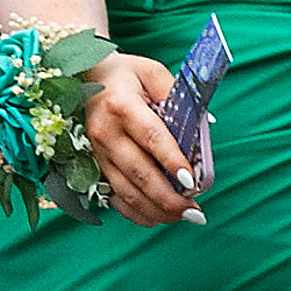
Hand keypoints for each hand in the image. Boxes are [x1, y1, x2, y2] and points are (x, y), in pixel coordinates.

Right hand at [83, 51, 205, 228]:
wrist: (87, 76)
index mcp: (121, 105)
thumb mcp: (152, 72)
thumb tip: (202, 127)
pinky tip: (156, 219)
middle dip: (168, 197)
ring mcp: (96, 151)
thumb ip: (177, 96)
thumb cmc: (126, 75)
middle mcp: (105, 132)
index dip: (171, 160)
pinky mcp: (93, 164)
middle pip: (138, 172)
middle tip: (194, 212)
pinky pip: (112, 195)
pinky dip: (134, 212)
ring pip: (125, 190)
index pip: (151, 137)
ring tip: (181, 217)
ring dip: (154, 209)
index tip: (190, 181)